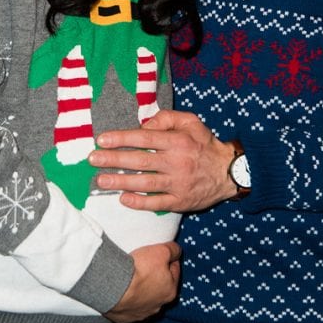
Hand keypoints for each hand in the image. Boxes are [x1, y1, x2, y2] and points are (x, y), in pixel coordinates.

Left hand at [89, 110, 237, 212]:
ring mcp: (178, 183)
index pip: (144, 138)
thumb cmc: (205, 144)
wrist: (229, 172)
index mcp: (177, 141)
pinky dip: (140, 202)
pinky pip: (157, 203)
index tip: (102, 140)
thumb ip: (167, 118)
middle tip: (93, 159)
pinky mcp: (180, 201)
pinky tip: (124, 199)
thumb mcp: (191, 122)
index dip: (121, 138)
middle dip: (113, 160)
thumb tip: (144, 125)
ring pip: (145, 183)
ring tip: (100, 180)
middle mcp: (176, 162)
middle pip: (140, 161)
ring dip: (120, 182)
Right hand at [104, 241, 180, 322]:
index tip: (162, 254)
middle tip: (146, 264)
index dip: (169, 259)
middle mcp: (158, 305)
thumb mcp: (162, 251)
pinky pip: (129, 305)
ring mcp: (142, 312)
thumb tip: (176, 251)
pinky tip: (123, 289)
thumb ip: (173, 250)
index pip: (175, 270)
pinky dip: (128, 298)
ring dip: (141, 288)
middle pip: (160, 285)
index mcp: (170, 290)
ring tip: (133, 276)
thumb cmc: (139, 271)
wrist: (115, 287)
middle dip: (155, 275)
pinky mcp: (126, 317)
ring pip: (145, 297)